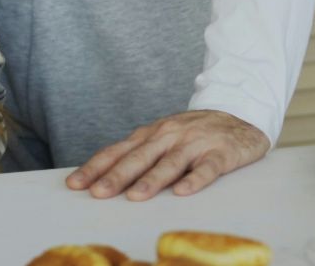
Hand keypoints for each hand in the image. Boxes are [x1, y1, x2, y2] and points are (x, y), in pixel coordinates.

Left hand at [66, 110, 268, 200]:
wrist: (239, 117)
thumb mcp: (162, 138)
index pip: (118, 151)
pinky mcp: (220, 153)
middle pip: (139, 157)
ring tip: (136, 196)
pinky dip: (194, 179)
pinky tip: (183, 191)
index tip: (75, 184)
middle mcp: (169, 136)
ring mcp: (195, 143)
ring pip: (170, 163)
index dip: (96, 167)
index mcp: (151, 135)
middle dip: (117, 176)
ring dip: (152, 179)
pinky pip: (207, 168)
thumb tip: (103, 177)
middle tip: (98, 193)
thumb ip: (138, 155)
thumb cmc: (193, 134)